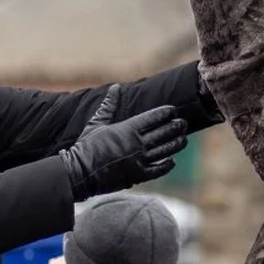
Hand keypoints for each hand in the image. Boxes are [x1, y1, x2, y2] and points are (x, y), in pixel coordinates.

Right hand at [59, 84, 187, 200]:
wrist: (80, 172)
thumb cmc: (86, 146)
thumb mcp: (96, 123)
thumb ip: (109, 105)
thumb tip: (115, 87)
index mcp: (128, 129)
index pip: (153, 118)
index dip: (165, 113)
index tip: (173, 110)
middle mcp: (137, 143)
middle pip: (163, 133)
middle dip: (175, 127)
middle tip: (183, 124)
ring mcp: (139, 160)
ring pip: (164, 150)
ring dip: (176, 144)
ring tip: (183, 139)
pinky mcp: (138, 176)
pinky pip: (158, 170)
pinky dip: (167, 165)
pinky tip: (172, 161)